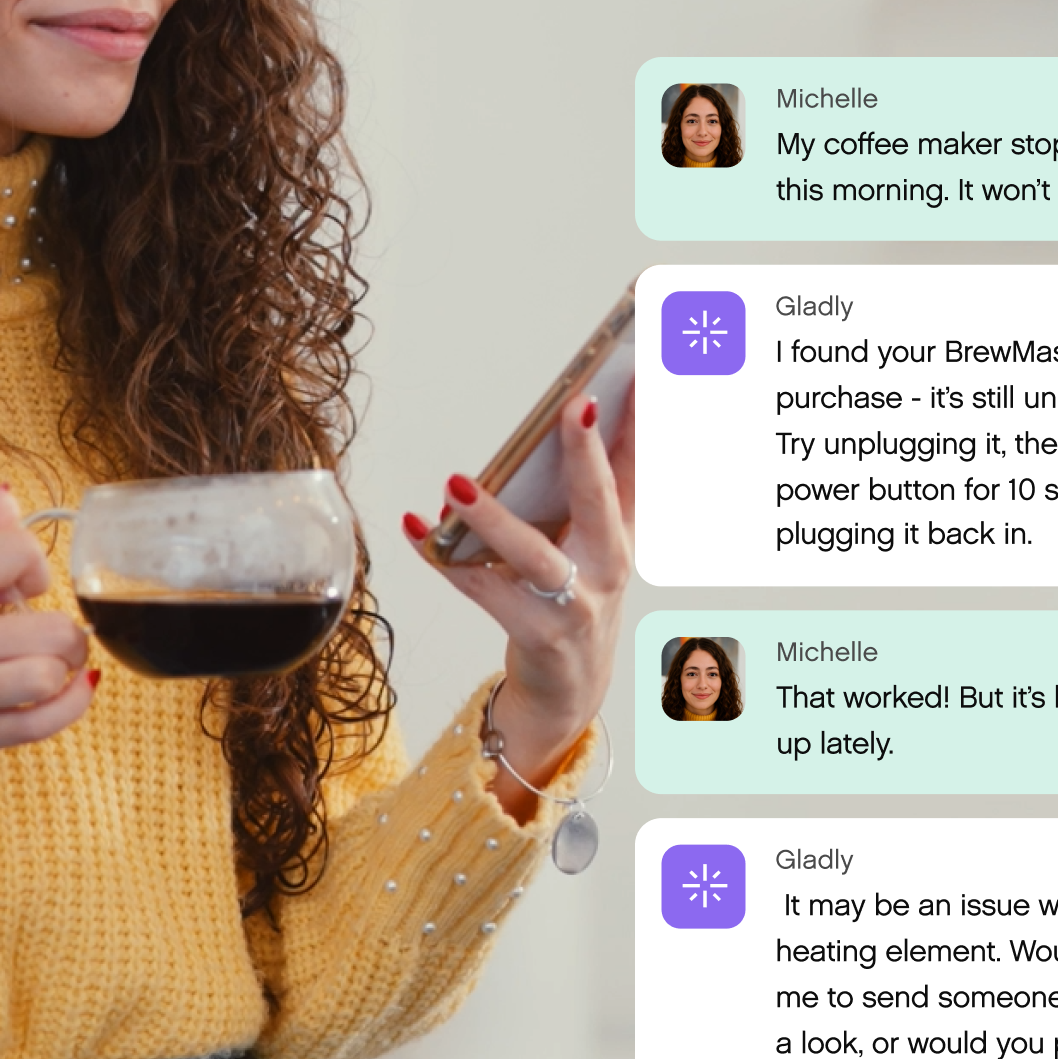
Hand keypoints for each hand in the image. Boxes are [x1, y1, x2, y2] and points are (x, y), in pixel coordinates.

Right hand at [0, 487, 95, 777]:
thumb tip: (7, 499)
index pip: (14, 551)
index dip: (34, 563)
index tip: (24, 584)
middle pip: (52, 628)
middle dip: (64, 628)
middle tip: (50, 632)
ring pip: (48, 678)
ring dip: (64, 669)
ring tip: (52, 663)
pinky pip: (40, 726)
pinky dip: (70, 705)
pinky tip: (68, 690)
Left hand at [402, 387, 633, 821]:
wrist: (570, 691)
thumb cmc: (575, 601)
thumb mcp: (598, 545)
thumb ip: (589, 487)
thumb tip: (568, 415)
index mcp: (623, 533)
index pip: (636, 464)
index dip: (641, 416)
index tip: (638, 367)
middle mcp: (608, 566)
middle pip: (600, 501)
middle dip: (588, 452)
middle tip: (575, 405)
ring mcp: (573, 604)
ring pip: (533, 555)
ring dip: (493, 516)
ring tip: (456, 482)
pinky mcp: (536, 634)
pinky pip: (481, 589)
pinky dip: (444, 558)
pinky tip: (416, 528)